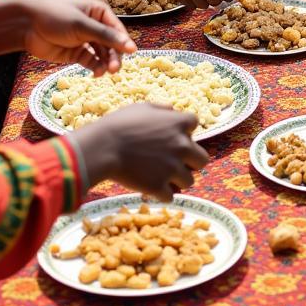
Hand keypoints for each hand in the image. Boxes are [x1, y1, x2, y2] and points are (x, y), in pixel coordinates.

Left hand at [16, 0, 136, 72]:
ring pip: (102, 54)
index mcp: (99, 12)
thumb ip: (105, 36)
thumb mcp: (81, 25)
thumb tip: (131, 47)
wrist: (25, 25)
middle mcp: (94, 26)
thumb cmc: (55, 16)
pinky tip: (96, 73)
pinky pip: (90, 61)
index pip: (117, 29)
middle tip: (114, 69)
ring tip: (105, 72)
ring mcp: (85, 40)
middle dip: (114, 56)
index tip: (131, 54)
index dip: (124, 41)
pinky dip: (95, 68)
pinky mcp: (75, 53)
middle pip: (111, 44)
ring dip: (105, 63)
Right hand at [76, 104, 208, 201]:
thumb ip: (162, 109)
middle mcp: (182, 145)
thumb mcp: (142, 108)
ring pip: (189, 181)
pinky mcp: (160, 187)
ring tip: (160, 176)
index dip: (183, 130)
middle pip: (202, 159)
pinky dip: (161, 194)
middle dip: (190, 161)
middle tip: (175, 162)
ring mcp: (172, 168)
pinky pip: (170, 197)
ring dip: (176, 180)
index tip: (171, 135)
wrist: (103, 148)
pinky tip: (150, 188)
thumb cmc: (119, 124)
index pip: (194, 124)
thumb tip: (173, 110)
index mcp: (179, 123)